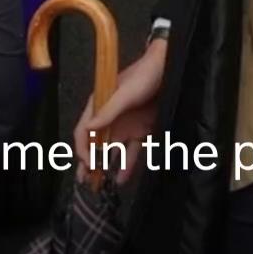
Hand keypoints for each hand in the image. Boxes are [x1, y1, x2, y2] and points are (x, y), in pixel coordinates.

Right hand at [73, 36, 167, 184]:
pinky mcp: (142, 131)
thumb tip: (89, 129)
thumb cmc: (144, 76)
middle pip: (95, 143)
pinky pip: (132, 152)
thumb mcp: (125, 93)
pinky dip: (127, 165)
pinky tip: (122, 178)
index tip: (85, 163)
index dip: (82, 147)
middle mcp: (110, 118)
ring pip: (112, 151)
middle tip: (85, 180)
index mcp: (100, 105)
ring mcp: (126, 125)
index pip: (85, 130)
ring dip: (106, 166)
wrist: (170, 69)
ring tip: (101, 184)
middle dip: (88, 161)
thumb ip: (108, 111)